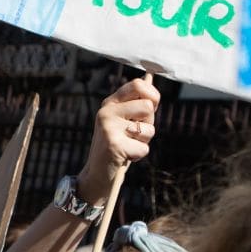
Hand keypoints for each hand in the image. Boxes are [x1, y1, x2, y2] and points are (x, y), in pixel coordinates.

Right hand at [77, 77, 158, 203]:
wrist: (98, 172)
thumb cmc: (117, 143)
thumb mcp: (123, 119)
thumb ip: (135, 102)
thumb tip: (150, 79)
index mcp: (110, 103)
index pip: (138, 85)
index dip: (152, 95)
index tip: (151, 107)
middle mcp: (106, 112)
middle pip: (147, 106)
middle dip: (149, 122)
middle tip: (133, 133)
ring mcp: (108, 128)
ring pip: (149, 129)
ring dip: (144, 141)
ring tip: (128, 144)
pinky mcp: (114, 145)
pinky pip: (144, 148)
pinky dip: (138, 155)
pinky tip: (125, 156)